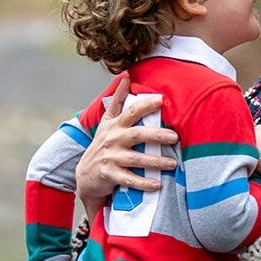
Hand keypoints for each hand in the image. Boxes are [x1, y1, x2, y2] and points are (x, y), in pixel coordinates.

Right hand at [76, 74, 178, 217]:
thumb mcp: (107, 121)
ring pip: (135, 159)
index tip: (160, 100)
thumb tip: (125, 76)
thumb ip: (117, 100)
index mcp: (114, 125)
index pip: (130, 112)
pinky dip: (143, 183)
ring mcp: (110, 157)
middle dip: (156, 135)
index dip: (145, 105)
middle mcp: (112, 139)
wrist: (85, 174)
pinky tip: (157, 184)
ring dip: (155, 162)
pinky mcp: (109, 174)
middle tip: (175, 137)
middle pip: (136, 135)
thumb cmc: (103, 144)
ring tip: (173, 163)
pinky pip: (129, 179)